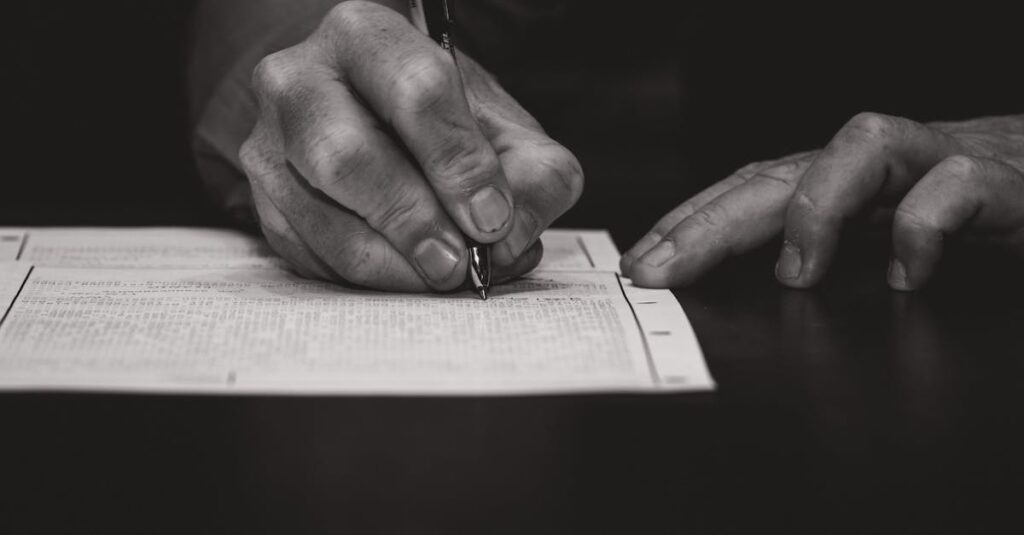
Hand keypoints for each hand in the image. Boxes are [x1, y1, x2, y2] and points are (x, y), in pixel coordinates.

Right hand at [239, 1, 581, 290]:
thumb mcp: (505, 129)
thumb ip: (535, 174)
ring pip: (323, 218)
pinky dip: (370, 279)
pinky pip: (312, 256)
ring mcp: (270, 145)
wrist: (372, 120)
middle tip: (460, 262)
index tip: (492, 218)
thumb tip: (513, 237)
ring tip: (445, 275)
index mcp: (367, 36)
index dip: (459, 163)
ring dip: (394, 263)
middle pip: (348, 156)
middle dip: (415, 220)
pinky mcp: (263, 204)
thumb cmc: (443, 122)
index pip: (415, 92)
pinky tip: (410, 274)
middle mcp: (300, 80)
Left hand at [621, 113, 1023, 289]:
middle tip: (659, 271)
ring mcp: (937, 160)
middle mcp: (878, 164)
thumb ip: (830, 255)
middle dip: (710, 220)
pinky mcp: (1001, 178)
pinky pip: (956, 183)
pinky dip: (924, 227)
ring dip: (817, 207)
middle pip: (779, 172)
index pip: (750, 188)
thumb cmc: (974, 207)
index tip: (640, 263)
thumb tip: (761, 296)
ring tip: (794, 273)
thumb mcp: (887, 235)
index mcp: (843, 180)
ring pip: (862, 146)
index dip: (690, 220)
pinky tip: (906, 277)